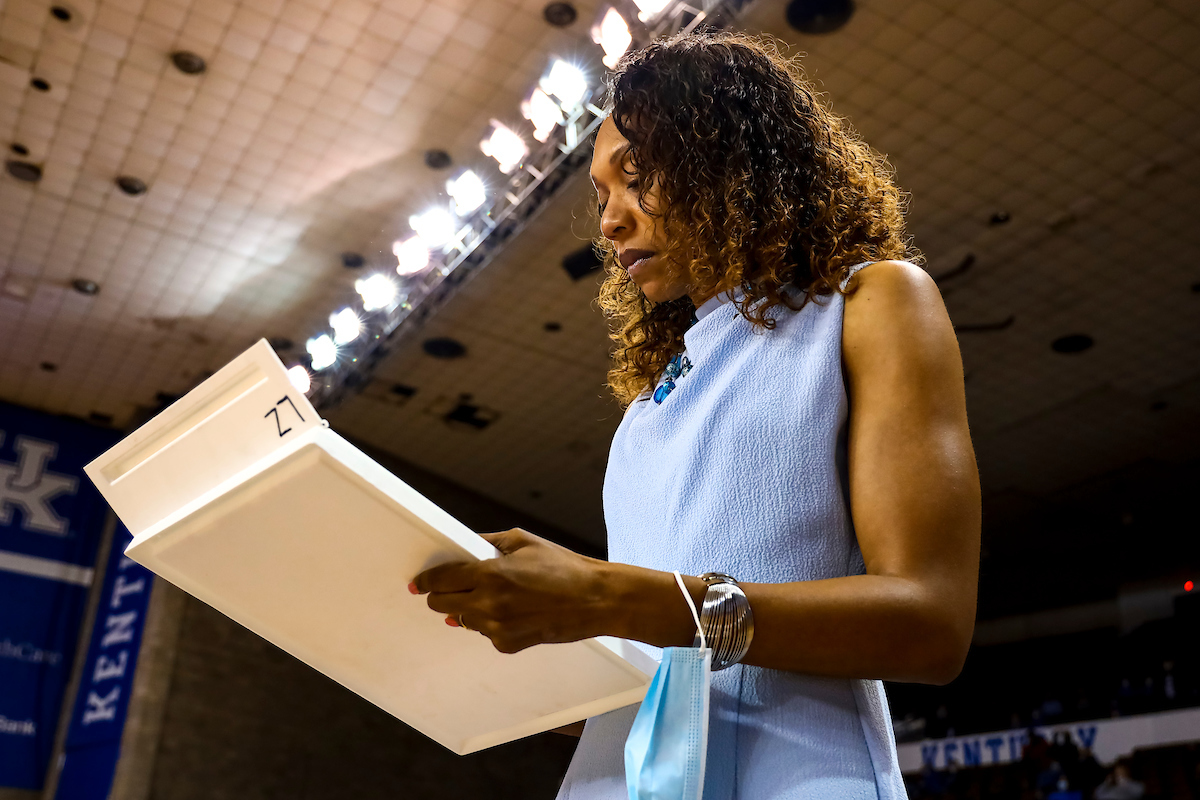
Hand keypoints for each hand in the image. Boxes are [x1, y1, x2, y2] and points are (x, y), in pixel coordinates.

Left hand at [409, 529, 613, 653]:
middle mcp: (489, 604)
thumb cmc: (563, 567)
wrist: (594, 600)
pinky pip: (484, 632)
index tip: (418, 583)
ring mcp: (497, 628)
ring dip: (467, 607)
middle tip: (449, 587)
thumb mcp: (524, 542)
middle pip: (441, 604)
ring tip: (493, 595)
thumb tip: (465, 545)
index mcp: (491, 574)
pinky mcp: (507, 644)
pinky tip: (512, 610)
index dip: (426, 581)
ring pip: (462, 619)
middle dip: (441, 594)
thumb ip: (489, 542)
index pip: (441, 580)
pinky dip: (489, 622)